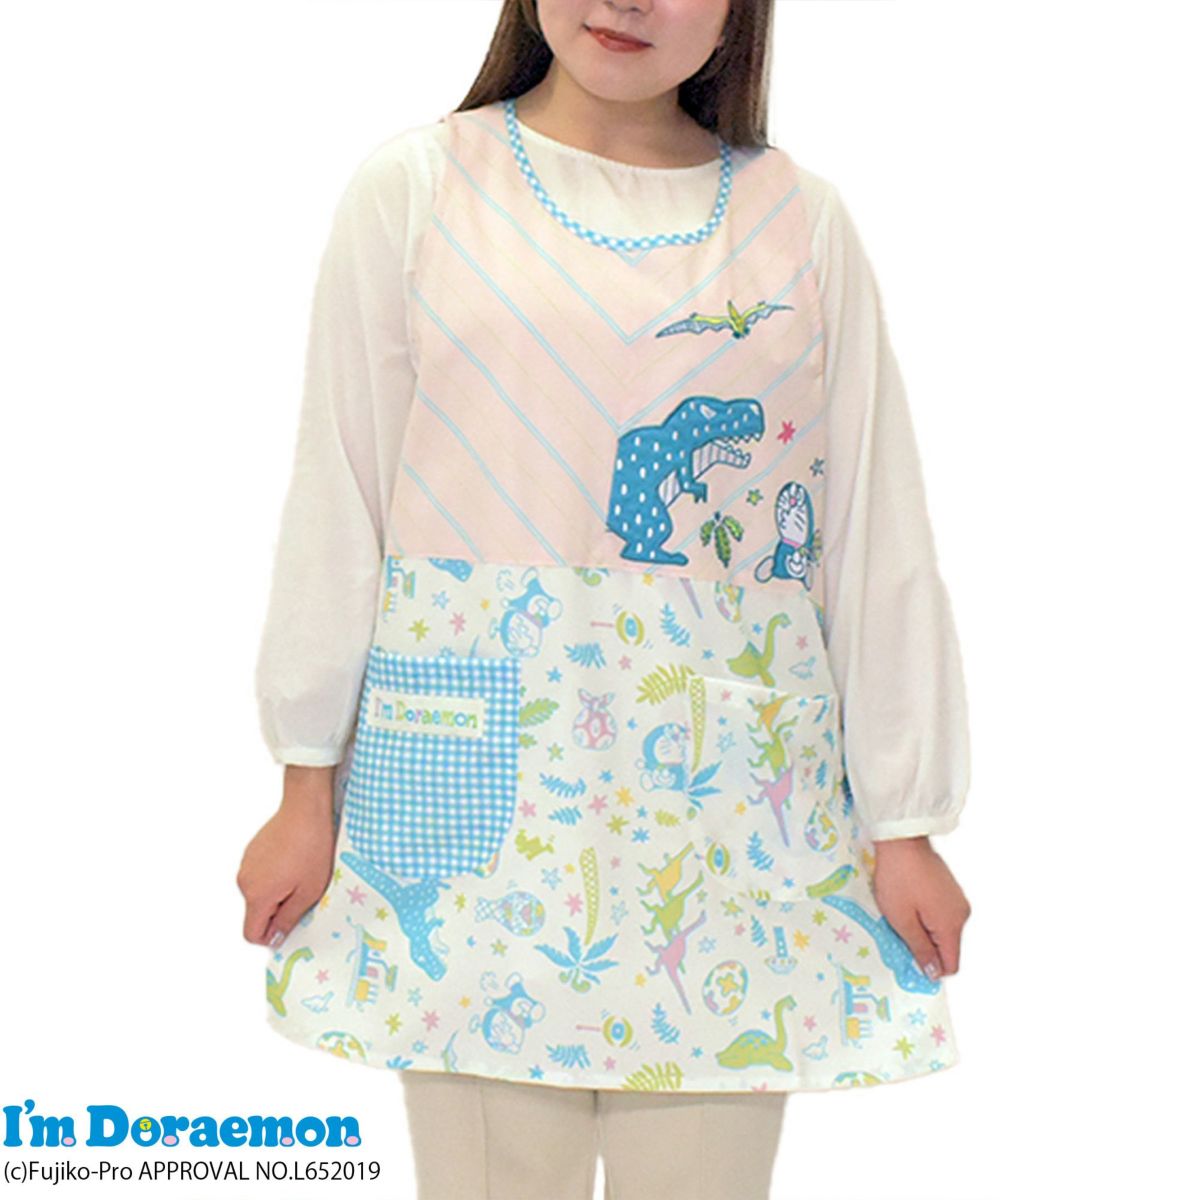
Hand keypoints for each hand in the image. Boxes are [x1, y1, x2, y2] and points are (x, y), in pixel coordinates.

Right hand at [237, 767, 336, 947]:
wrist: (306, 809)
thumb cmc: (311, 848)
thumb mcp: (308, 891)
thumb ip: (288, 919)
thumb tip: (275, 938)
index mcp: (256, 895)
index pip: (251, 933)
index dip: (270, 937)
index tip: (290, 925)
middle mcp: (244, 881)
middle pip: (256, 912)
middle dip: (278, 911)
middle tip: (304, 893)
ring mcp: (246, 864)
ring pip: (259, 893)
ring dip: (278, 892)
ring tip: (301, 873)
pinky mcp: (252, 851)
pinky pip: (260, 875)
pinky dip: (275, 875)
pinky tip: (294, 860)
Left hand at [870, 836, 970, 980]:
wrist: (901, 841)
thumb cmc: (898, 878)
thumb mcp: (902, 920)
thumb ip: (919, 949)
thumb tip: (933, 973)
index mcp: (951, 925)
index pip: (951, 965)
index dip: (931, 969)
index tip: (909, 962)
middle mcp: (961, 914)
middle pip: (946, 947)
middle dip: (924, 946)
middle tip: (897, 933)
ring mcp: (957, 899)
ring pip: (942, 930)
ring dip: (922, 929)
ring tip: (900, 913)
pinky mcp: (949, 889)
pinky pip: (940, 913)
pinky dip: (925, 915)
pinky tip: (907, 901)